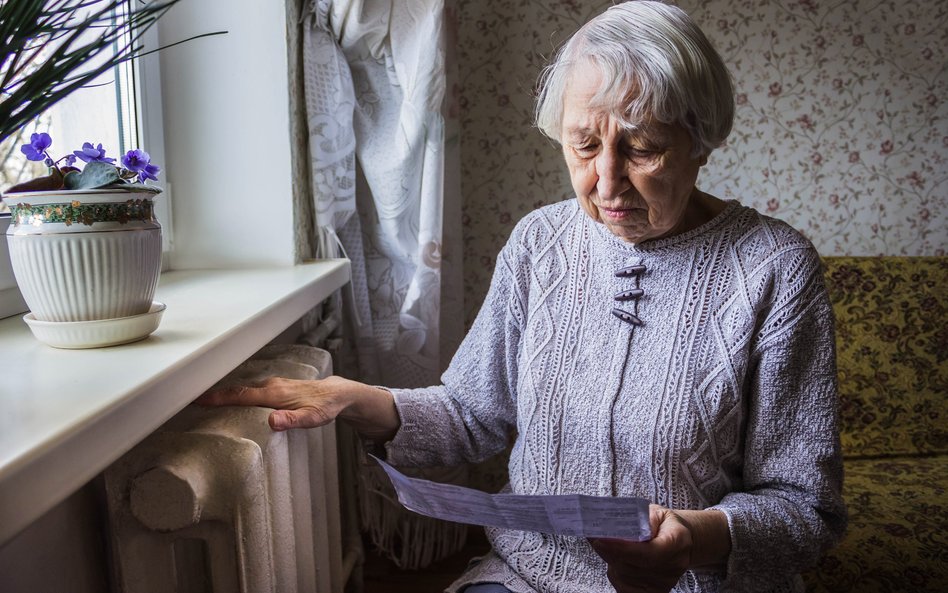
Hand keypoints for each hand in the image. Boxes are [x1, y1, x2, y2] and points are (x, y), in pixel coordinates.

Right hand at [196, 375, 398, 439]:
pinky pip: (251, 391)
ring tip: (202, 403)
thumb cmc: (325, 407)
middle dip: (213, 395)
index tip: (195, 399)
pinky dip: (237, 395)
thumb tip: (271, 421)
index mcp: (273, 394)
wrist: (339, 394)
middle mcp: (270, 386)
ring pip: (243, 390)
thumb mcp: (312, 419)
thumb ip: (292, 420)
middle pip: (236, 391)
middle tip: (188, 401)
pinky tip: (231, 402)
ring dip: (224, 395)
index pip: (239, 396)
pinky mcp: (276, 388)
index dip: (217, 398)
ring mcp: (273, 386)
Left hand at [588, 505, 729, 592]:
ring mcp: (664, 583)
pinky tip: (616, 560)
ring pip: (625, 577)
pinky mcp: (655, 592)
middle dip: (609, 552)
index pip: (648, 553)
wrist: (683, 543)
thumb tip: (615, 526)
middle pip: (633, 566)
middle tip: (592, 536)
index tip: (599, 540)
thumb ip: (639, 518)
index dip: (622, 549)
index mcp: (677, 542)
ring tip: (606, 545)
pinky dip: (616, 573)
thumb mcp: (656, 512)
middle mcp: (673, 566)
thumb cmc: (665, 525)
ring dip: (611, 561)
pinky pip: (626, 587)